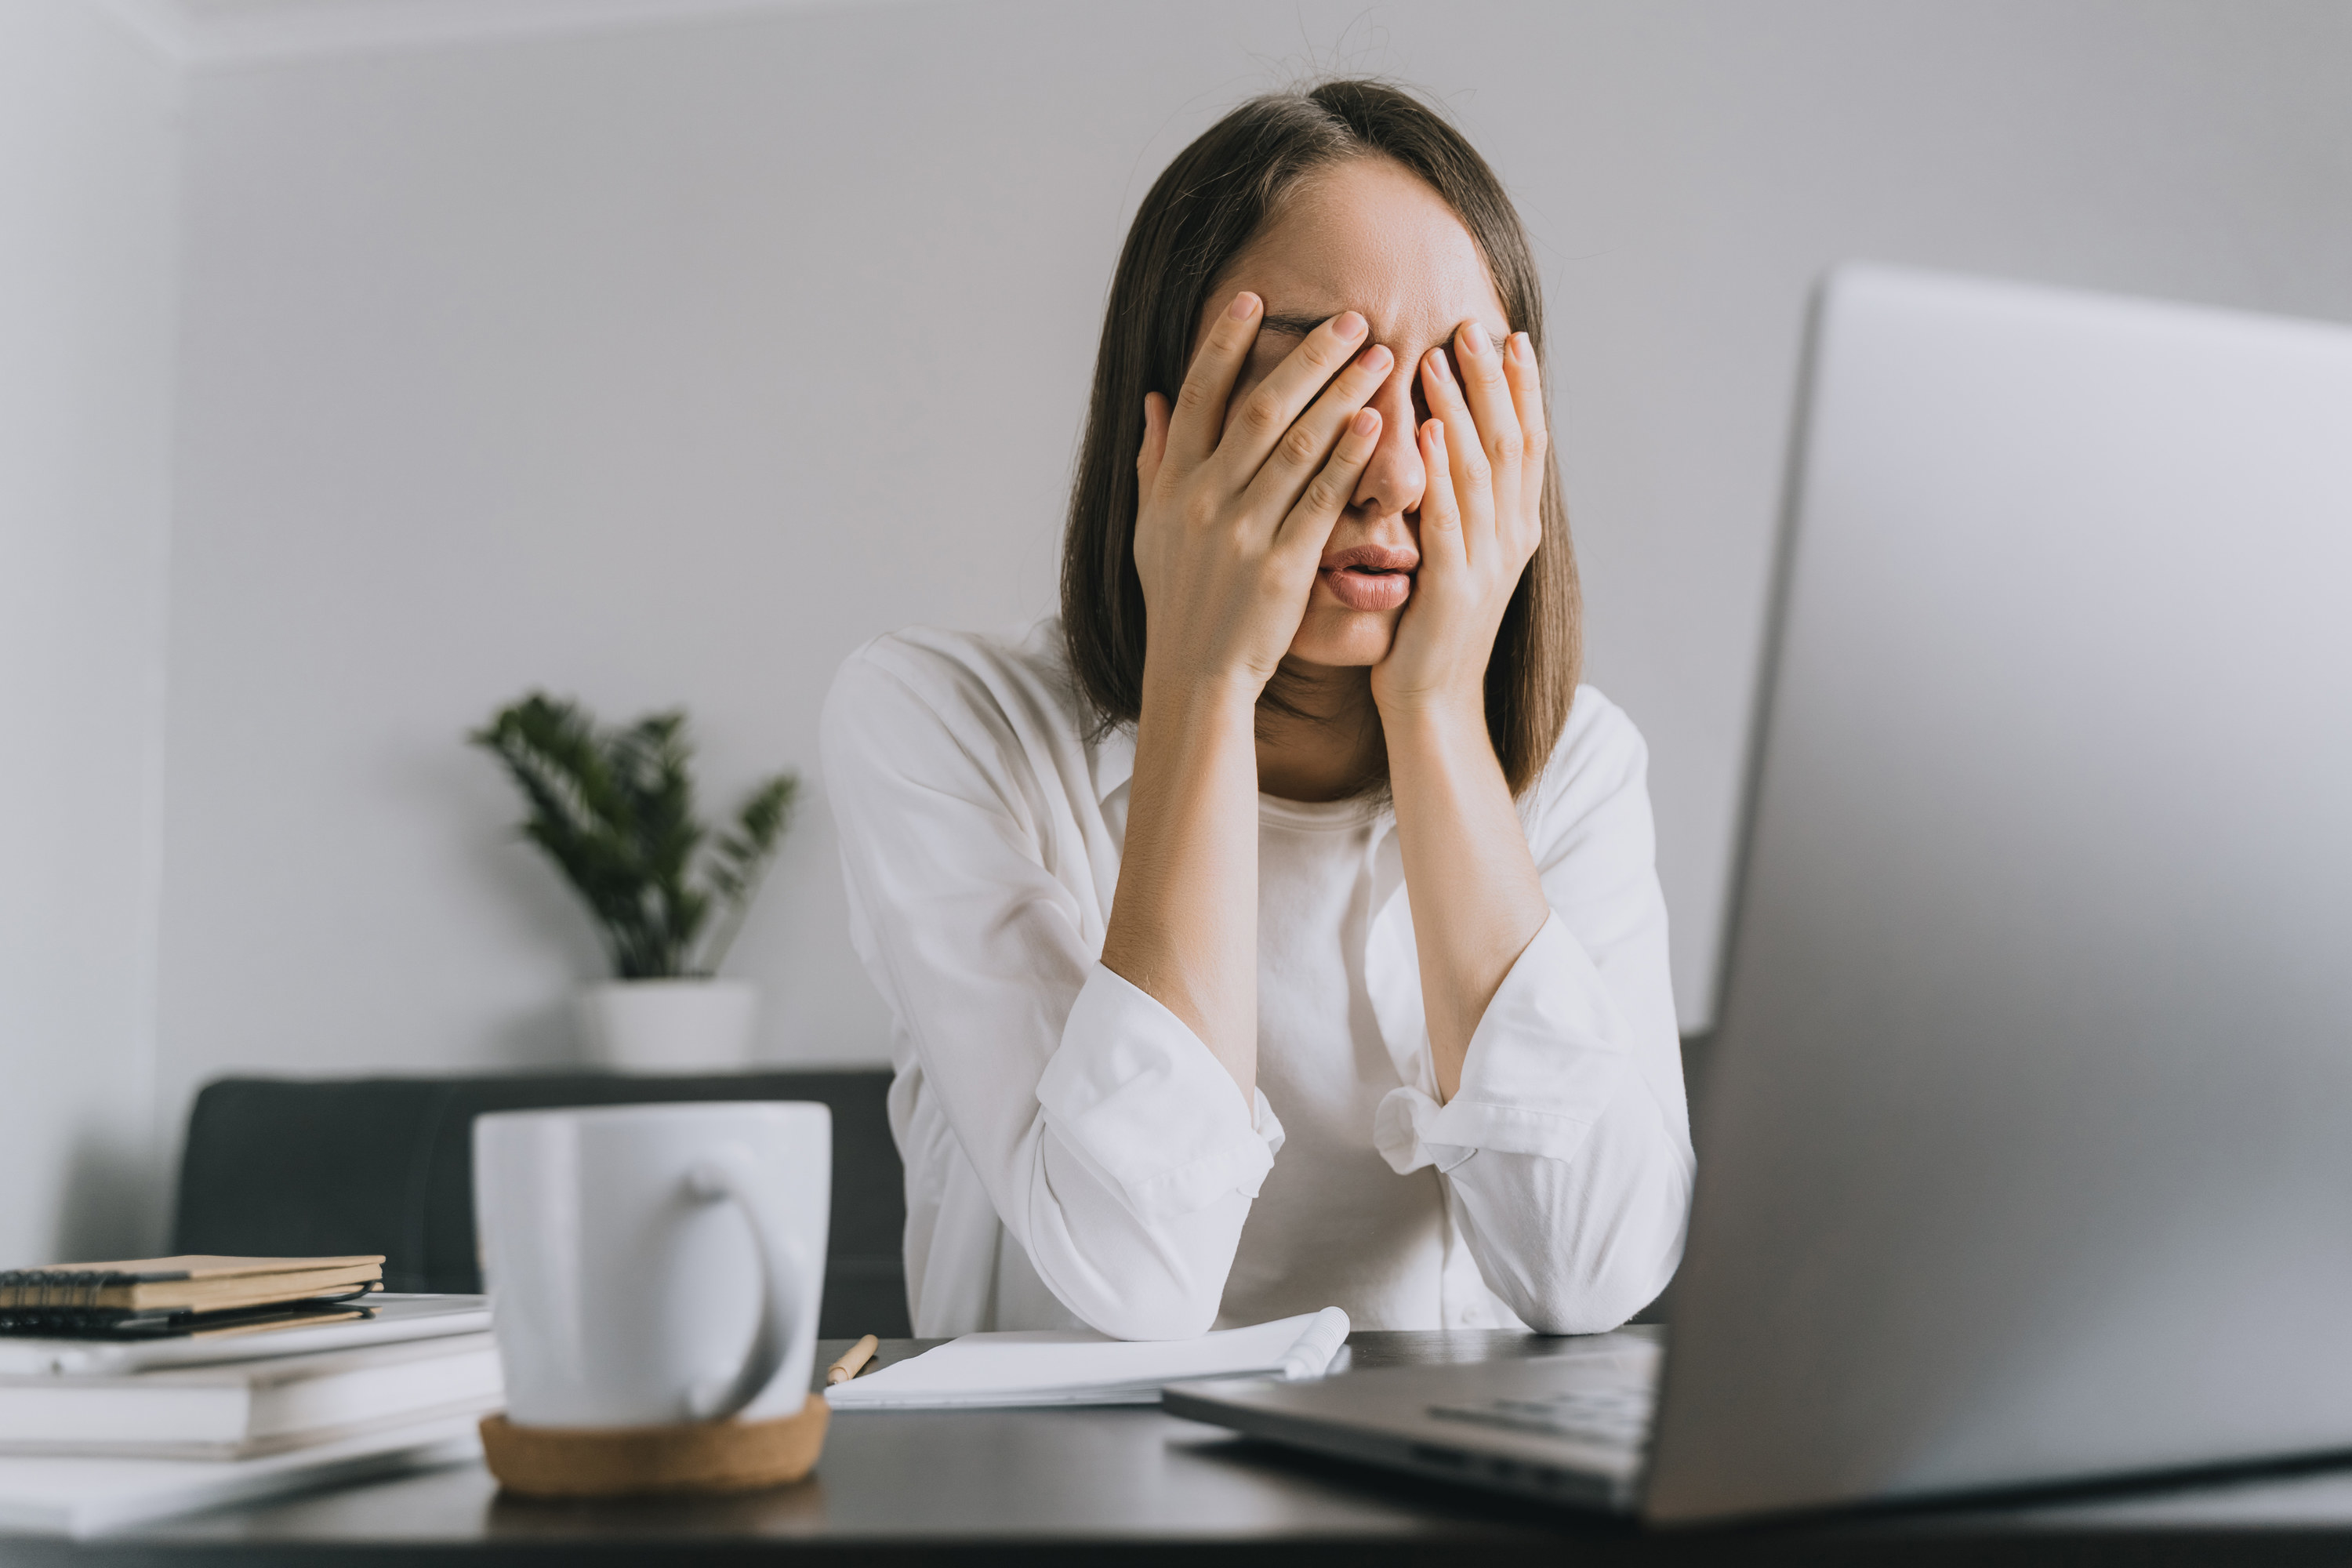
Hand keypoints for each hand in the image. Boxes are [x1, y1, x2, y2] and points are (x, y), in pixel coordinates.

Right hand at [1134, 292, 1394, 701]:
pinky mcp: (1282, 566)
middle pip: (1259, 410)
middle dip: (1309, 359)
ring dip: (1341, 397)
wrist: (1195, 674)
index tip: (1257, 300)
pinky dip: (1349, 460)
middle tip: (1353, 320)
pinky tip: (1375, 425)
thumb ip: (1155, 461)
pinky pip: (1321, 501)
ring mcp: (1243, 533)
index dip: (1225, 343)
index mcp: (1173, 485)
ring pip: (1297, 447)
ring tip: (1380, 359)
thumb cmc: (1179, 600)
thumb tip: (1154, 399)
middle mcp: (1204, 501)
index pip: (1198, 396)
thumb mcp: (1151, 528)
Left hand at [1371, 322, 1547, 718]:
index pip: (1527, 441)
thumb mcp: (1456, 553)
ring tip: (1440, 357)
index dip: (1522, 387)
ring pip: (1480, 469)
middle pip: (1510, 442)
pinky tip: (1422, 427)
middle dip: (1493, 380)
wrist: (1433, 702)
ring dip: (1460, 408)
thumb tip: (1444, 438)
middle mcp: (1511, 538)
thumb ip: (1460, 502)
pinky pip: (1447, 515)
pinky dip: (1438, 468)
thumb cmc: (1431, 626)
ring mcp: (1487, 563)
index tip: (1508, 334)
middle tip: (1471, 326)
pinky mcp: (1454, 588)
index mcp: (1516, 527)